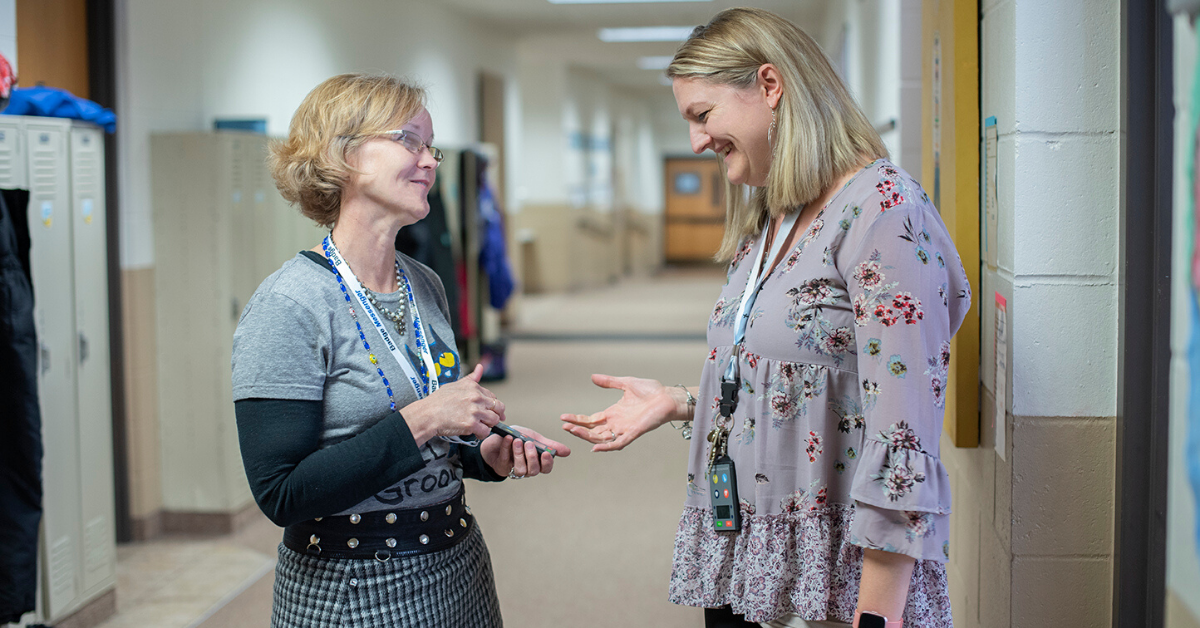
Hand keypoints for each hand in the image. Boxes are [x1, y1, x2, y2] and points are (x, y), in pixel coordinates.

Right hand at [403, 364, 502, 445]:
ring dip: (489, 425)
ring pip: (494, 420)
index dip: (493, 405)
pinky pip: (485, 431)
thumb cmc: (438, 401)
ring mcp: (475, 411)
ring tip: (481, 426)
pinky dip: (482, 434)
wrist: (427, 414)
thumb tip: (480, 367)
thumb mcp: (455, 384)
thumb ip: (471, 378)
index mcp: (474, 387)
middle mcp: (476, 398)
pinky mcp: (471, 424)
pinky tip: (476, 432)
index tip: (491, 410)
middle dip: (497, 414)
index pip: (493, 396)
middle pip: (498, 407)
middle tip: (491, 420)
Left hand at [480, 426, 570, 477]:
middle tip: (528, 443)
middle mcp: (527, 468)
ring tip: (516, 441)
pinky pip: (505, 461)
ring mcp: (514, 469)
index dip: (547, 463)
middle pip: (534, 471)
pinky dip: (506, 448)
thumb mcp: (535, 438)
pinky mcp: (502, 468)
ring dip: (519, 454)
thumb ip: (549, 445)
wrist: (496, 437)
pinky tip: (507, 439)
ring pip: (521, 470)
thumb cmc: (517, 438)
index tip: (546, 453)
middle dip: (532, 457)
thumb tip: (568, 452)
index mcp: (537, 462)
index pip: (546, 468)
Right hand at [560, 374, 688, 451]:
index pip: (591, 420)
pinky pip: (618, 443)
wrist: (668, 396)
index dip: (577, 419)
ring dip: (587, 436)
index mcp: (613, 413)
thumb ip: (609, 382)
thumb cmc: (651, 391)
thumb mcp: (626, 384)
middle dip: (578, 429)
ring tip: (573, 430)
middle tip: (564, 426)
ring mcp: (624, 429)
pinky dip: (606, 447)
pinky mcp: (634, 433)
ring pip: (601, 438)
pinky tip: (595, 448)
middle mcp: (617, 423)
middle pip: (593, 431)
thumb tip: (592, 377)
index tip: (563, 417)